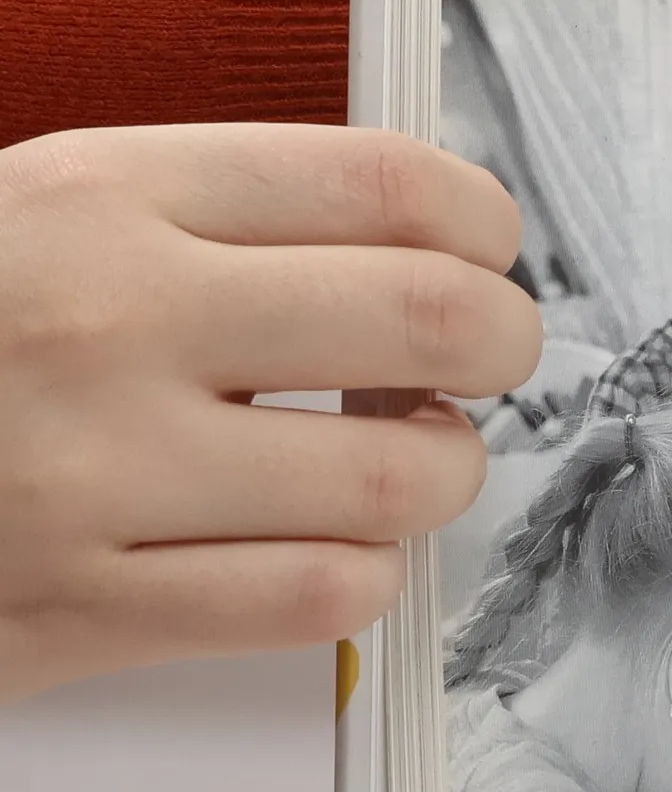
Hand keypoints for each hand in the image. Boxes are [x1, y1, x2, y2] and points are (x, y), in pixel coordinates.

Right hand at [0, 124, 540, 701]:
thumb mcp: (42, 216)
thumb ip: (211, 216)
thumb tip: (419, 236)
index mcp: (101, 193)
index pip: (382, 182)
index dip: (485, 226)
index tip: (490, 257)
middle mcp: (109, 319)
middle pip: (430, 318)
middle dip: (505, 345)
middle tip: (488, 364)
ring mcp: (97, 473)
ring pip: (398, 477)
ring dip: (442, 474)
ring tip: (407, 462)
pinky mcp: (85, 609)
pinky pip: (321, 596)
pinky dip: (363, 574)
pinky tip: (330, 547)